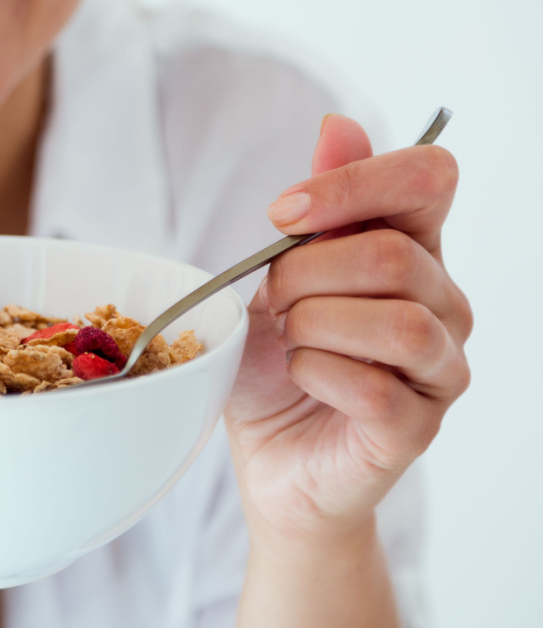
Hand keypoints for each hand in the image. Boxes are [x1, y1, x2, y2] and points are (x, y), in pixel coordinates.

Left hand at [224, 115, 471, 548]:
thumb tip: (338, 125)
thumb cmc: (275, 365)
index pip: (430, 177)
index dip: (355, 184)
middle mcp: (442, 303)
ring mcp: (439, 367)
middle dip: (304, 276)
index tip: (283, 216)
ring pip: (394, 322)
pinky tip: (302, 378)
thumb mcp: (277, 278)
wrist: (270, 458)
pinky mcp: (418, 425)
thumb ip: (316, 210)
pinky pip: (375, 387)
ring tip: (290, 342)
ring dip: (314, 327)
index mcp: (413, 251)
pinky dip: (318, 376)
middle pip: (391, 255)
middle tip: (271, 303)